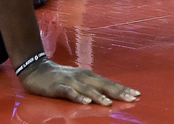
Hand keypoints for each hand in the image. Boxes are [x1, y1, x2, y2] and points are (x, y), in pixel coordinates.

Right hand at [19, 58, 139, 104]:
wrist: (37, 69)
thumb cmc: (60, 78)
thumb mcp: (78, 81)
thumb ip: (91, 87)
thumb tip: (108, 95)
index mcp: (88, 76)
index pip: (108, 83)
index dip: (122, 89)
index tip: (136, 94)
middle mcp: (82, 77)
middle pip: (103, 85)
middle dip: (117, 92)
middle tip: (132, 98)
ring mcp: (70, 81)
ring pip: (87, 89)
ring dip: (99, 96)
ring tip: (109, 103)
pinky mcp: (58, 86)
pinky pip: (69, 92)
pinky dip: (78, 97)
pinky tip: (85, 102)